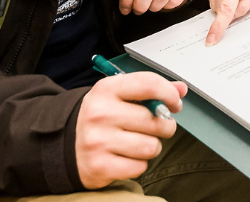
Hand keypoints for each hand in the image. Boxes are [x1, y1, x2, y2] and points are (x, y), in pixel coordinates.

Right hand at [75, 72, 186, 188]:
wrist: (68, 144)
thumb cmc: (102, 117)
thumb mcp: (120, 95)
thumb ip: (151, 90)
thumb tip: (181, 89)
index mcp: (106, 89)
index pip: (148, 84)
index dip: (169, 93)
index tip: (174, 103)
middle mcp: (100, 113)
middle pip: (154, 120)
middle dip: (163, 126)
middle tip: (154, 127)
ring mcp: (98, 140)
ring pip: (151, 146)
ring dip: (151, 146)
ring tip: (139, 142)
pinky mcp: (100, 165)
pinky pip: (139, 166)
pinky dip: (138, 163)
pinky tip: (127, 156)